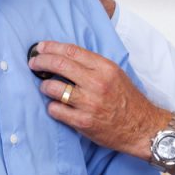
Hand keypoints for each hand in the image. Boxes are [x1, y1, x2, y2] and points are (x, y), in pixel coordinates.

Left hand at [28, 40, 169, 158]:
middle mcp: (97, 83)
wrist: (141, 127)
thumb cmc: (126, 99)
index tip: (40, 48)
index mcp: (105, 68)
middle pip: (60, 65)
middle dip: (41, 62)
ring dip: (44, 86)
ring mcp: (89, 103)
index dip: (52, 47)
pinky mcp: (83, 122)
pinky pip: (56, 110)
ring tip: (45, 87)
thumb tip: (64, 57)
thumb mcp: (114, 74)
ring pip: (54, 88)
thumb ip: (92, 65)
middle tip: (33, 63)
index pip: (72, 51)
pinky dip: (52, 107)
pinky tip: (55, 106)